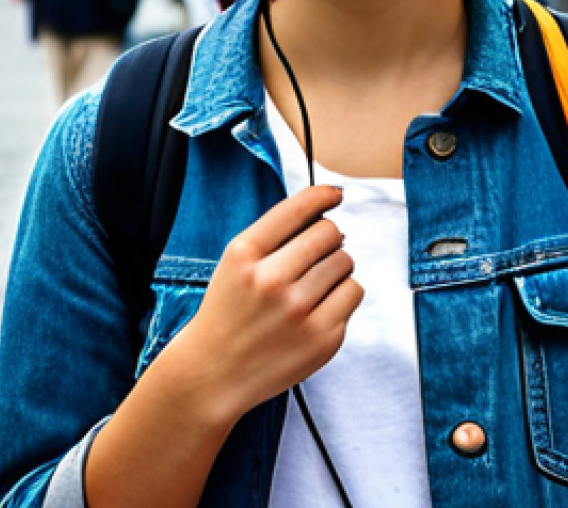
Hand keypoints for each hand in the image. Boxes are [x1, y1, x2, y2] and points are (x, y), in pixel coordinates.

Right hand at [162, 185, 362, 426]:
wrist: (214, 372)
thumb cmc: (229, 310)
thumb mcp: (235, 262)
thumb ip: (275, 235)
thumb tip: (326, 210)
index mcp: (245, 253)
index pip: (297, 208)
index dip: (323, 196)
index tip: (335, 195)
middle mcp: (271, 280)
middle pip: (329, 232)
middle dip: (327, 238)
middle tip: (315, 254)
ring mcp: (298, 311)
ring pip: (345, 261)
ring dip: (335, 266)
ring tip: (312, 284)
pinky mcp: (322, 338)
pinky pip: (353, 292)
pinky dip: (342, 294)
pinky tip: (320, 306)